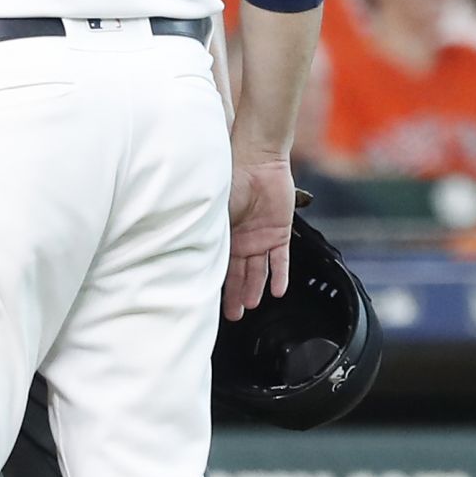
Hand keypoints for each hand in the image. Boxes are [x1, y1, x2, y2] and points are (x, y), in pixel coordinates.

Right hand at [223, 151, 295, 321]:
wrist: (257, 160)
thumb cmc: (230, 179)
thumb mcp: (214, 210)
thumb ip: (209, 232)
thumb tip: (194, 256)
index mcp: (222, 234)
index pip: (219, 265)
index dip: (216, 283)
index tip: (211, 302)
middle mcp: (240, 239)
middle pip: (238, 273)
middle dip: (235, 295)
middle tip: (233, 315)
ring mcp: (260, 237)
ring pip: (258, 271)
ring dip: (255, 289)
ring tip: (250, 307)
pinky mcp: (279, 232)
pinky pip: (281, 259)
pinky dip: (280, 275)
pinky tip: (278, 292)